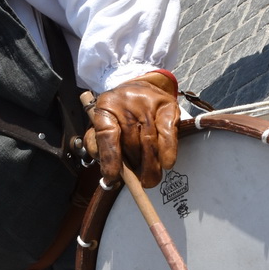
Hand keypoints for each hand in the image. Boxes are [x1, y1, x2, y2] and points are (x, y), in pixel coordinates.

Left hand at [88, 72, 179, 186]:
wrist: (140, 86)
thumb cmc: (119, 113)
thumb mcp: (102, 124)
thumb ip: (100, 147)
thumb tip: (109, 176)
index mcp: (106, 107)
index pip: (107, 135)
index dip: (110, 159)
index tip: (112, 178)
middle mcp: (126, 102)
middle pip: (131, 142)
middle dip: (135, 167)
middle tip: (139, 183)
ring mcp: (148, 103)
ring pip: (150, 141)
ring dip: (151, 165)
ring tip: (150, 180)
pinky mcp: (167, 106)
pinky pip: (168, 133)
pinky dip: (168, 150)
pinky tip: (167, 164)